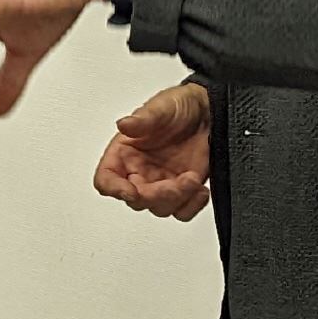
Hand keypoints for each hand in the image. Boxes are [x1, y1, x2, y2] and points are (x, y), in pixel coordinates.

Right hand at [93, 82, 212, 220]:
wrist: (210, 110)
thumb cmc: (180, 106)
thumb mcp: (162, 107)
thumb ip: (143, 119)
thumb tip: (124, 124)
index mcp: (125, 153)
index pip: (106, 179)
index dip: (114, 189)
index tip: (132, 191)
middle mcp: (139, 171)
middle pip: (135, 200)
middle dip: (156, 195)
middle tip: (176, 182)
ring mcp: (161, 183)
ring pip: (160, 208)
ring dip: (178, 198)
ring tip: (192, 178)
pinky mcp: (183, 191)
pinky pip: (182, 212)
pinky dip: (192, 206)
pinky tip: (199, 189)